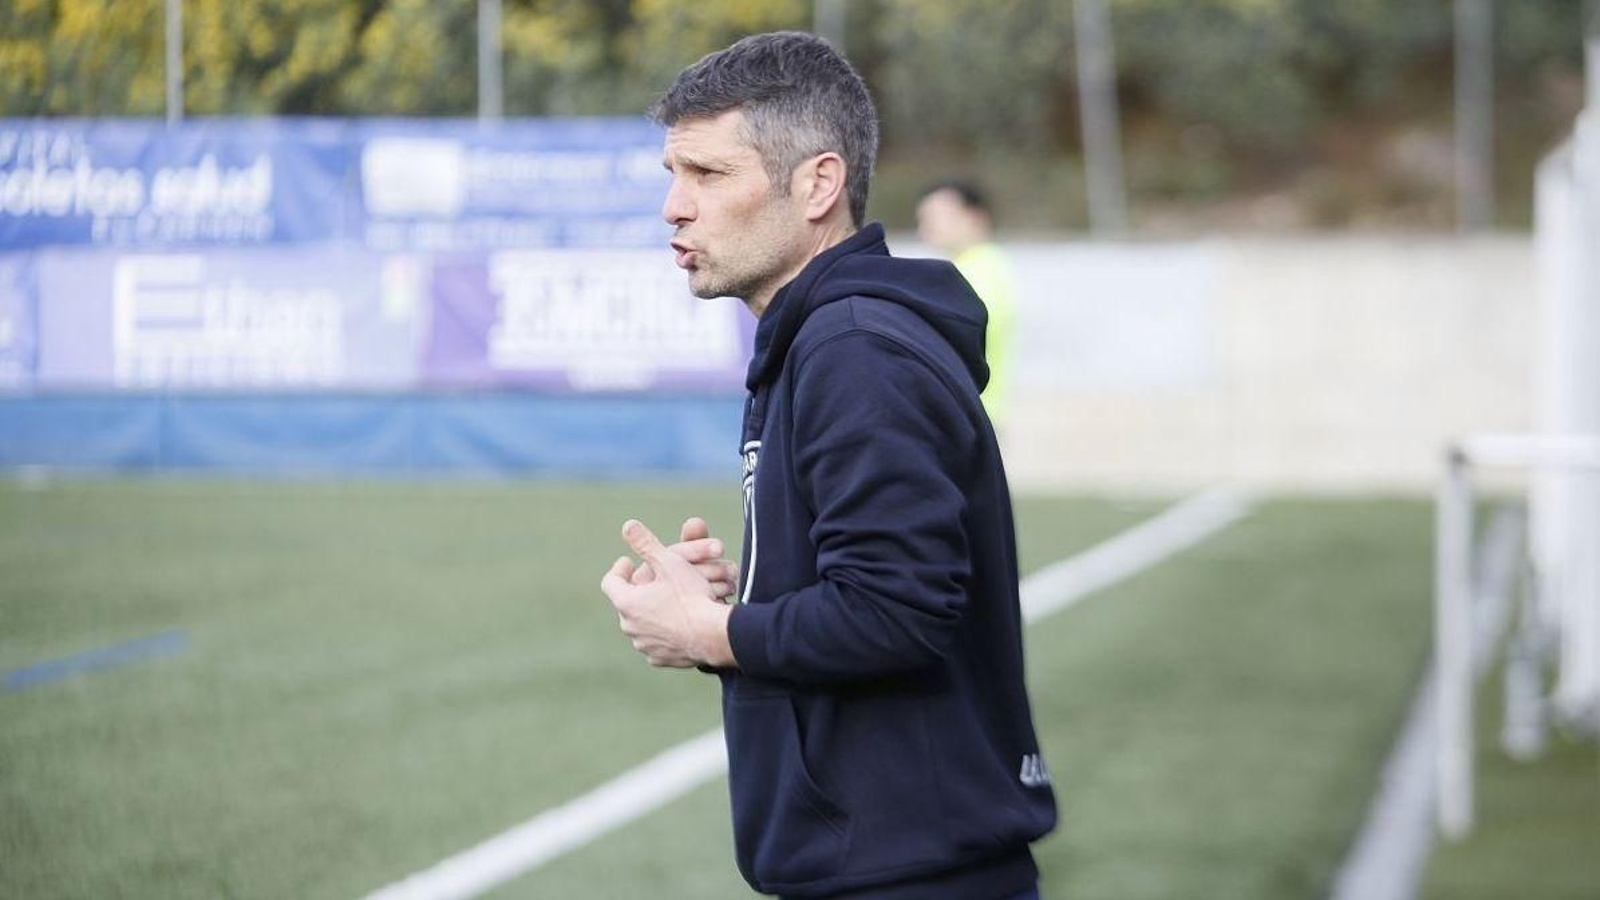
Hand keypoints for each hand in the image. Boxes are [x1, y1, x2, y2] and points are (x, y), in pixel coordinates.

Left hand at [601, 519, 736, 668]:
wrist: (713, 635)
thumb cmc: (691, 596)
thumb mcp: (669, 562)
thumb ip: (646, 544)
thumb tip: (628, 525)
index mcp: (627, 602)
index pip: (611, 582)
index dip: (619, 569)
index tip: (628, 561)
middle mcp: (630, 627)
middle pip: (627, 604)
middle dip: (638, 591)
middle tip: (650, 581)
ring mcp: (645, 645)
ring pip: (641, 625)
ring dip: (650, 613)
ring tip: (665, 603)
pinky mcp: (660, 659)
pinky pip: (656, 643)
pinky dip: (663, 633)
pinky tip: (677, 626)